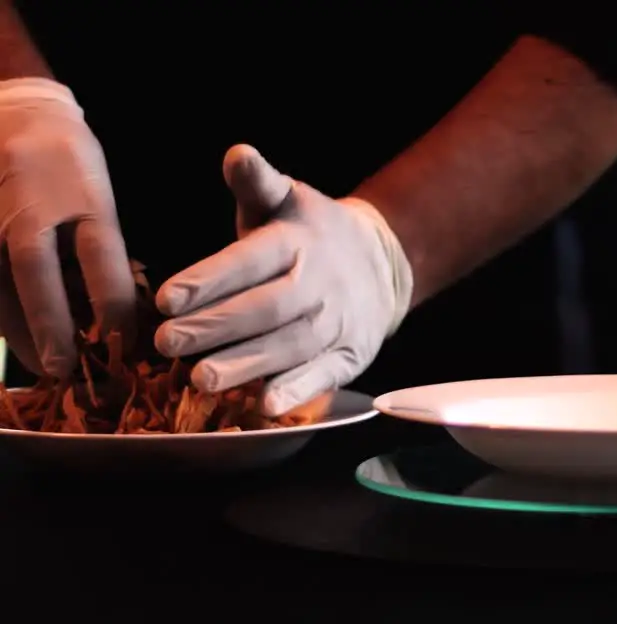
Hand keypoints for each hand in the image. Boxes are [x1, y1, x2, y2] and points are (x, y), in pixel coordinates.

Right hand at [0, 78, 135, 377]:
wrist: (15, 110)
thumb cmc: (68, 160)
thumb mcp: (99, 196)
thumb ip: (100, 250)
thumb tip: (110, 313)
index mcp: (83, 198)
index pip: (100, 262)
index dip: (112, 310)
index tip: (124, 345)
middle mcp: (31, 205)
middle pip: (35, 273)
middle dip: (50, 327)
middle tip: (65, 370)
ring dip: (17, 328)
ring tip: (40, 364)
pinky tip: (14, 333)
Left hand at [153, 144, 412, 416]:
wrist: (381, 264)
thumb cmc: (310, 234)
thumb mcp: (286, 201)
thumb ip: (257, 183)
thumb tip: (237, 153)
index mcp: (299, 241)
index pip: (252, 260)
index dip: (210, 279)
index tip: (165, 299)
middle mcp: (321, 283)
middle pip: (268, 308)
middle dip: (217, 327)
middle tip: (167, 343)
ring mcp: (338, 323)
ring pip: (291, 346)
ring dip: (247, 365)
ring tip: (200, 379)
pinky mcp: (349, 356)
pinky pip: (324, 376)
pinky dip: (297, 392)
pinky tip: (264, 406)